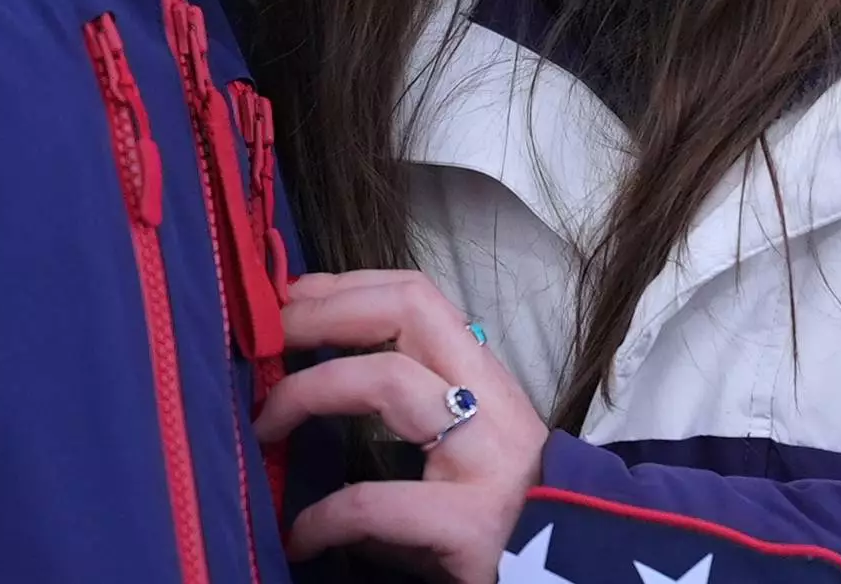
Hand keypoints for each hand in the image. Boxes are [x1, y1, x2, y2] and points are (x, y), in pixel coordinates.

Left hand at [254, 269, 548, 583]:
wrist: (575, 581)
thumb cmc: (505, 523)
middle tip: (268, 335)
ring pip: (390, 380)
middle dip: (325, 312)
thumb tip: (307, 386)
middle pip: (406, 312)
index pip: (418, 296)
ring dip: (311, 390)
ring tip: (265, 423)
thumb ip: (408, 415)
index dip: (347, 285)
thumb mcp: (463, 451)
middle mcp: (490, 404)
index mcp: (484, 380)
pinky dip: (325, 514)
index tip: (292, 297)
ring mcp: (485, 460)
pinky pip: (377, 502)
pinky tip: (300, 535)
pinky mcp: (471, 528)